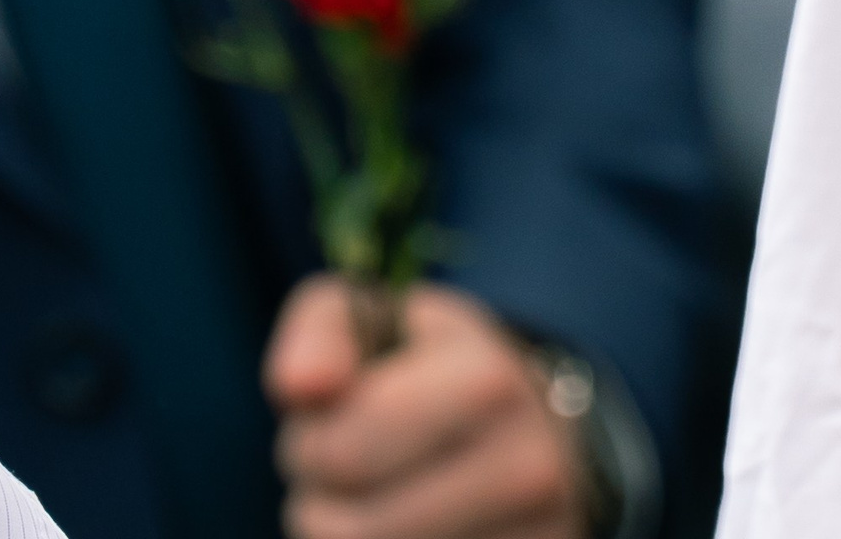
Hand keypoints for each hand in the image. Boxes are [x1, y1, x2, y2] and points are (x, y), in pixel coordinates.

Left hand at [267, 279, 586, 538]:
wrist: (541, 433)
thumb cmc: (439, 372)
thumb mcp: (383, 323)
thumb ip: (322, 334)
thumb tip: (299, 387)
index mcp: (489, 385)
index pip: (344, 452)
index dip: (311, 440)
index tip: (333, 419)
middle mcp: (522, 470)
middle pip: (349, 530)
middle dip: (321, 499)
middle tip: (345, 468)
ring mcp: (534, 535)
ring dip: (344, 537)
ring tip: (374, 498)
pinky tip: (405, 529)